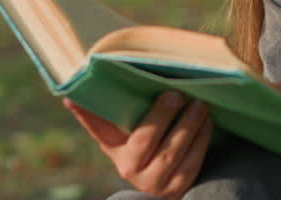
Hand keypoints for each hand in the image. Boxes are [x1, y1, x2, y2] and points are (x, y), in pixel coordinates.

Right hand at [65, 92, 212, 199]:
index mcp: (115, 149)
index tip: (73, 96)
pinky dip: (200, 140)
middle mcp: (130, 169)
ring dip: (187, 127)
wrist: (169, 179)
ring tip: (198, 105)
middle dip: (160, 117)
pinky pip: (191, 163)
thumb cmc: (149, 144)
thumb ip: (113, 112)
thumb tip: (75, 93)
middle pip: (144, 141)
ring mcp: (154, 182)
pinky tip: (207, 121)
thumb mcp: (129, 132)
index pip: (98, 127)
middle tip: (175, 95)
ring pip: (171, 154)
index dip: (86, 113)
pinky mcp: (177, 188)